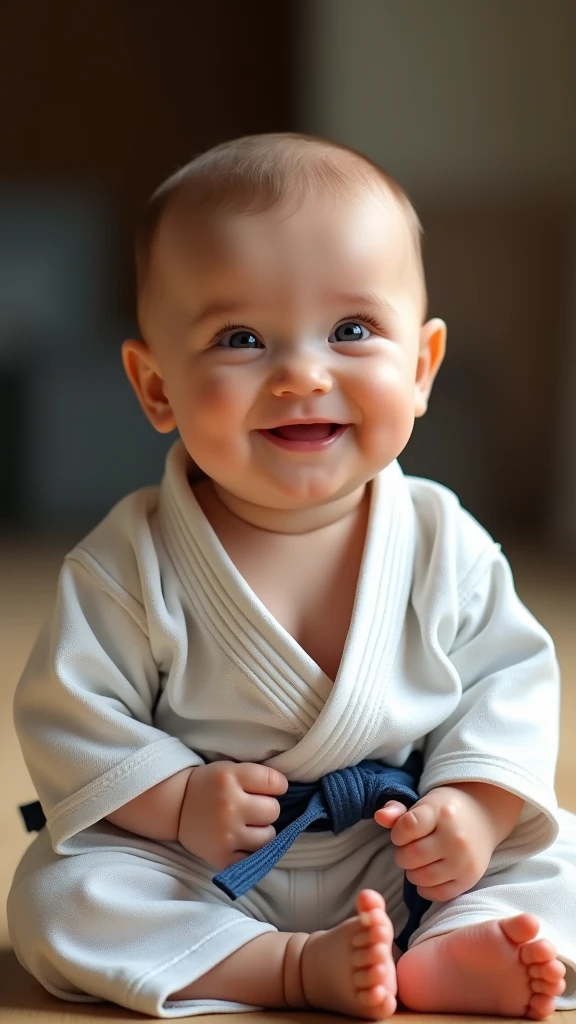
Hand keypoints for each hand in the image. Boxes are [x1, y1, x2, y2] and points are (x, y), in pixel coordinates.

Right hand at [177, 760, 287, 869]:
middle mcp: (228, 806)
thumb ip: (258, 777)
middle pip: (273, 810)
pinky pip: (254, 857)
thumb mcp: (230, 769)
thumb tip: (290, 792)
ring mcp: (226, 834)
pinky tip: (242, 841)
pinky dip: (252, 850)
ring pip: (268, 836)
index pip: (276, 783)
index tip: (268, 789)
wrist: (176, 807)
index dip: (277, 786)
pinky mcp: (222, 857)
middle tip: (253, 808)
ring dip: (263, 831)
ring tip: (248, 825)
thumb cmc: (210, 786)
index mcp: (230, 778)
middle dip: (267, 808)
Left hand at [374, 785, 497, 901]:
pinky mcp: (470, 879)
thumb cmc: (445, 809)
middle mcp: (456, 837)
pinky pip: (438, 894)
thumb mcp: (423, 803)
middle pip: (412, 855)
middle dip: (402, 854)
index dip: (398, 833)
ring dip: (412, 872)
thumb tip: (379, 817)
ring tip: (418, 861)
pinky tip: (427, 874)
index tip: (403, 832)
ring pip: (422, 877)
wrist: (483, 816)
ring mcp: (464, 860)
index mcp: (442, 812)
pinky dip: (426, 888)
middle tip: (409, 848)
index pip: (407, 827)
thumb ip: (397, 811)